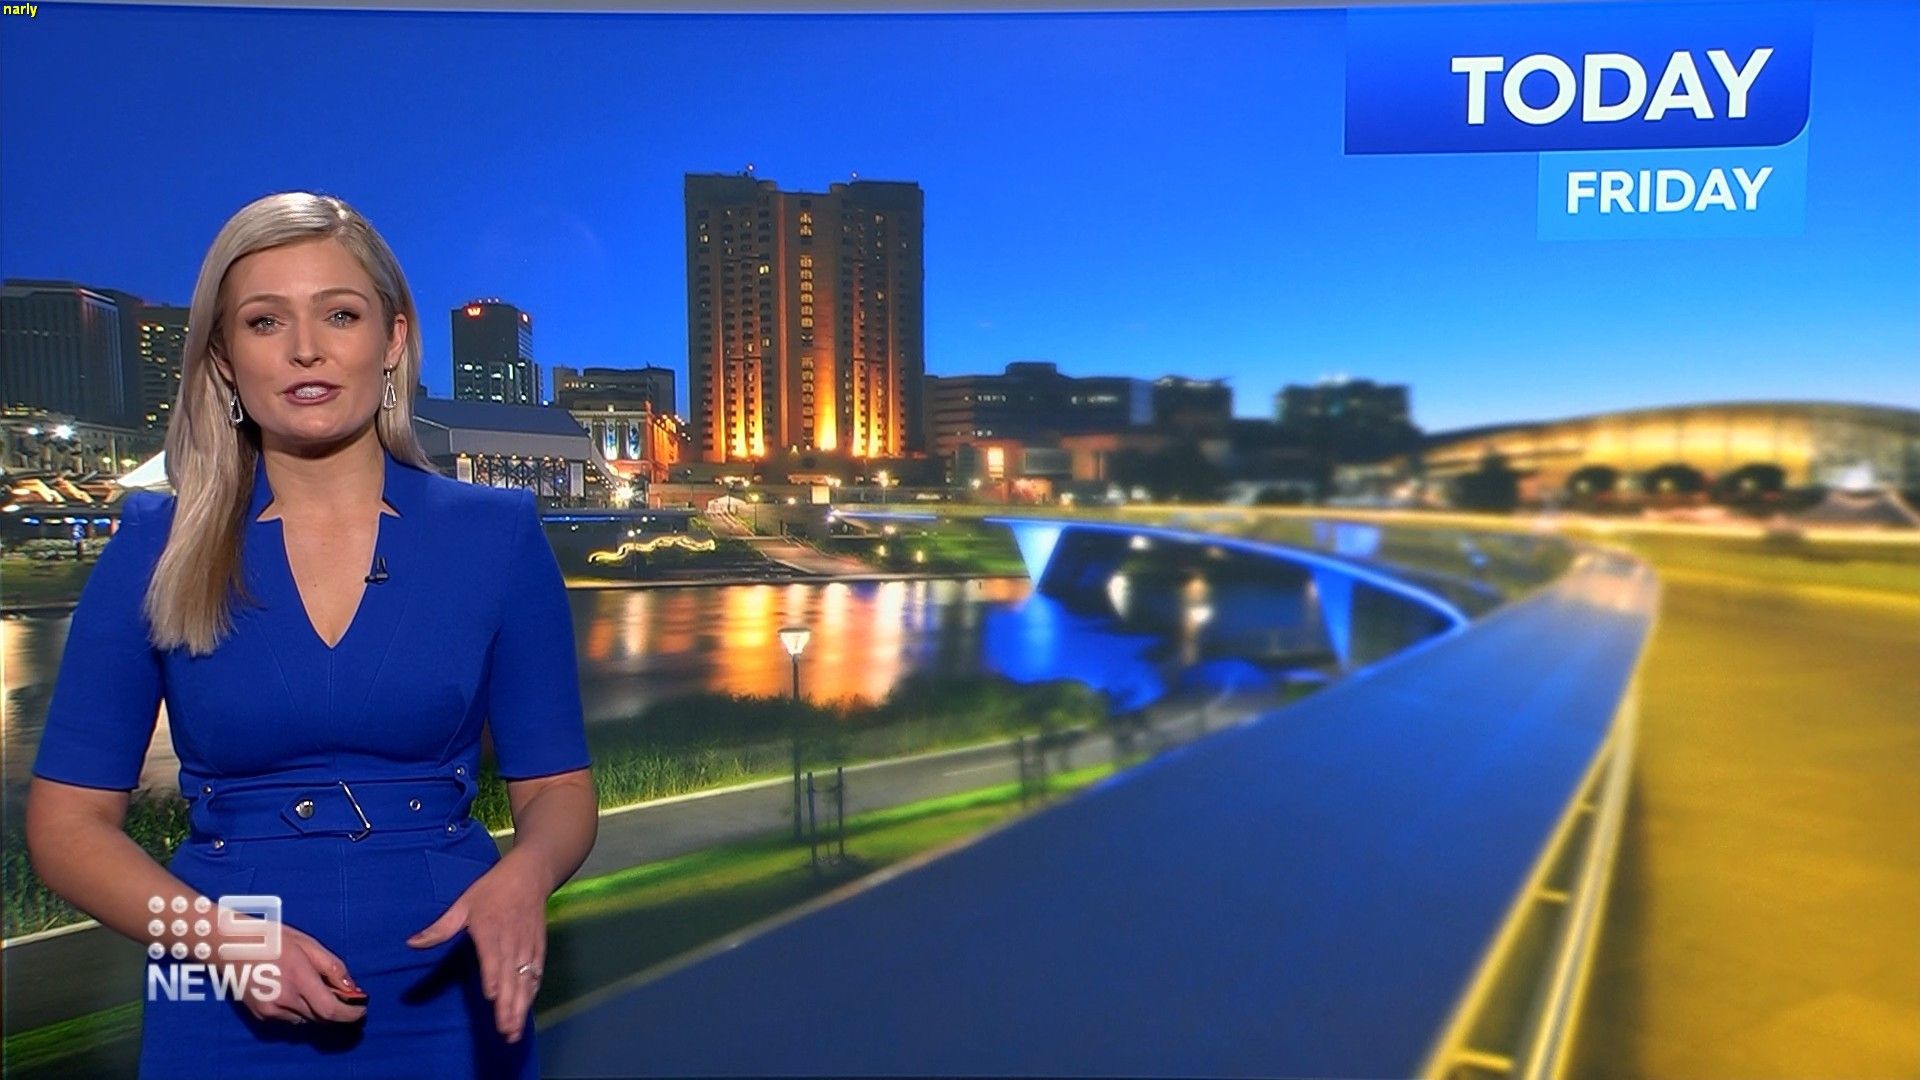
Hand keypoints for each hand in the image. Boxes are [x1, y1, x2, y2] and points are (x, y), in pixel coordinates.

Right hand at [231, 919, 366, 1026]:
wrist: (230, 946)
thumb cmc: (272, 938)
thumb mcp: (308, 944)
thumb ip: (332, 968)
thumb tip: (352, 988)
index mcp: (298, 979)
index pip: (330, 1010)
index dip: (350, 1014)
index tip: (362, 1011)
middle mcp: (284, 1000)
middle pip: (321, 1017)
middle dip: (337, 1010)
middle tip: (346, 997)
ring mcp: (270, 1010)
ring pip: (306, 1019)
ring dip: (318, 1010)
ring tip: (318, 989)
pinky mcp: (261, 1015)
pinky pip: (290, 1018)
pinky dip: (300, 1010)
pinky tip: (296, 991)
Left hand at [405, 853, 548, 1042]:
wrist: (530, 875)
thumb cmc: (492, 890)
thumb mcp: (463, 904)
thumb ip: (440, 928)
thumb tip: (411, 943)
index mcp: (491, 929)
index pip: (494, 956)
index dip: (494, 975)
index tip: (492, 996)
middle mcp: (512, 940)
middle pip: (512, 975)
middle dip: (509, 1004)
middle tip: (504, 1029)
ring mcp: (527, 946)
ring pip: (526, 979)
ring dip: (521, 1005)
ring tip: (514, 1029)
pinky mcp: (538, 948)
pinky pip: (536, 974)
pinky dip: (531, 992)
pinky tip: (526, 1009)